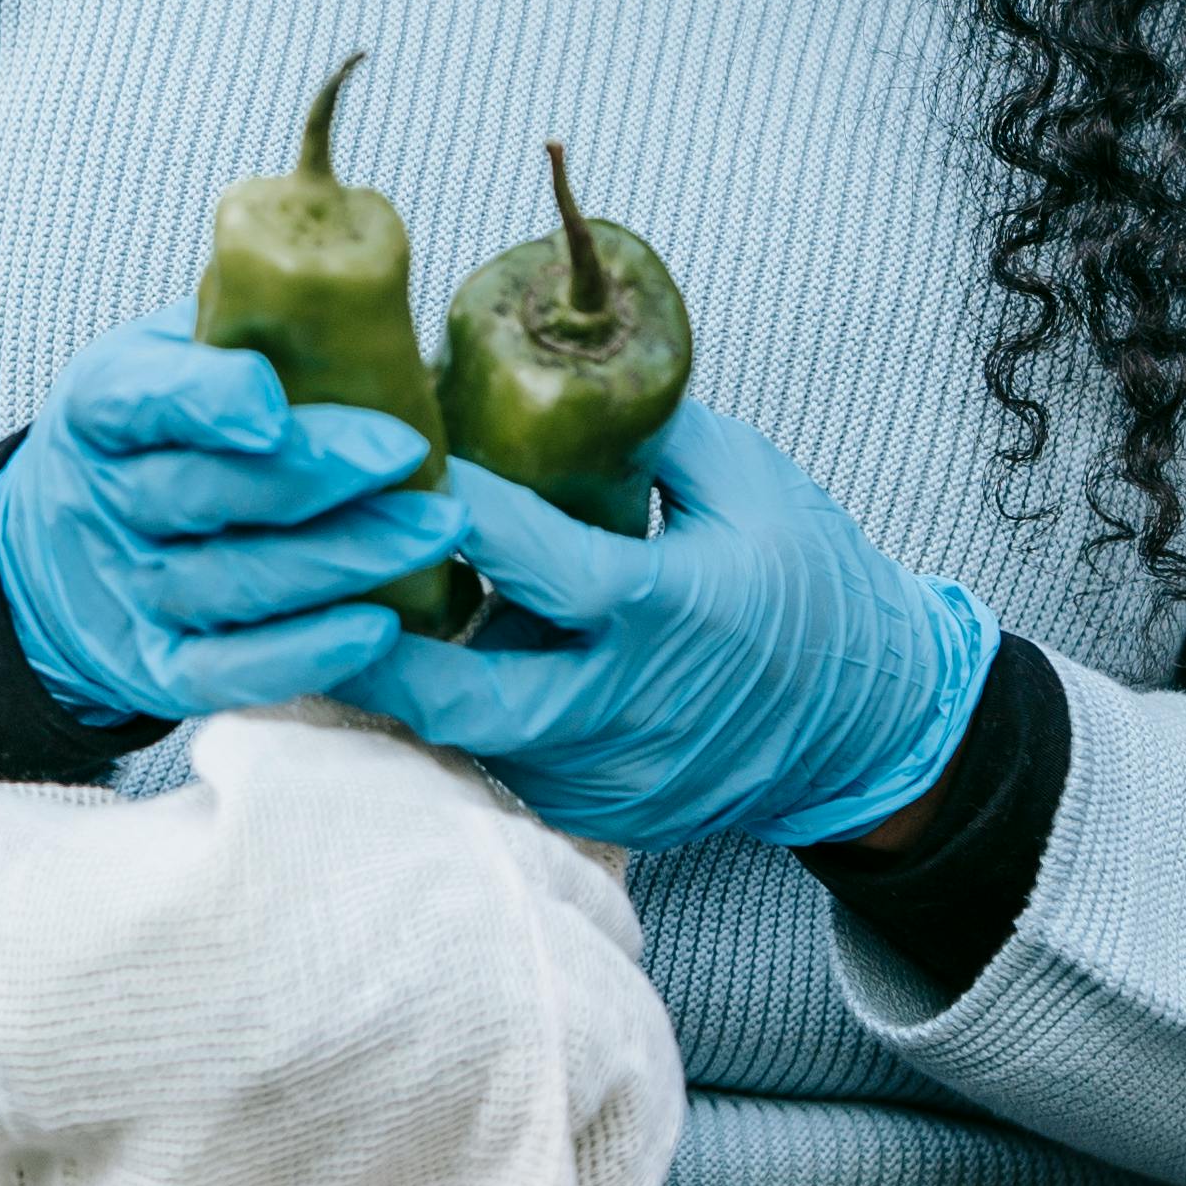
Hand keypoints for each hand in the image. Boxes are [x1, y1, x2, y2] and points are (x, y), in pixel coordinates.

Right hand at [0, 320, 461, 730]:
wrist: (67, 553)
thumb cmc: (159, 436)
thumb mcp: (170, 357)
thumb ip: (241, 327)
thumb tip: (360, 277)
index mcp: (104, 407)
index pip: (141, 399)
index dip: (208, 401)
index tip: (275, 402)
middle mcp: (107, 501)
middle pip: (207, 494)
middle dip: (316, 476)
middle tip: (411, 454)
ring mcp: (133, 591)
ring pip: (232, 582)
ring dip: (340, 559)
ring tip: (435, 531)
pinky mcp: (158, 668)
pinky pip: (227, 671)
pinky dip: (301, 654)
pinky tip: (379, 627)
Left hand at [353, 397, 997, 855]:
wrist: (871, 725)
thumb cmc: (813, 583)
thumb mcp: (749, 480)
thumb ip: (648, 429)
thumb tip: (547, 369)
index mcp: (668, 611)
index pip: (534, 561)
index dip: (456, 511)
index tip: (393, 461)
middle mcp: (628, 709)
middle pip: (465, 698)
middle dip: (377, 650)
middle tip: (314, 587)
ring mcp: (610, 777)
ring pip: (472, 739)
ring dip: (410, 683)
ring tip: (341, 618)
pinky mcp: (600, 816)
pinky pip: (507, 766)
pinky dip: (464, 720)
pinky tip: (419, 667)